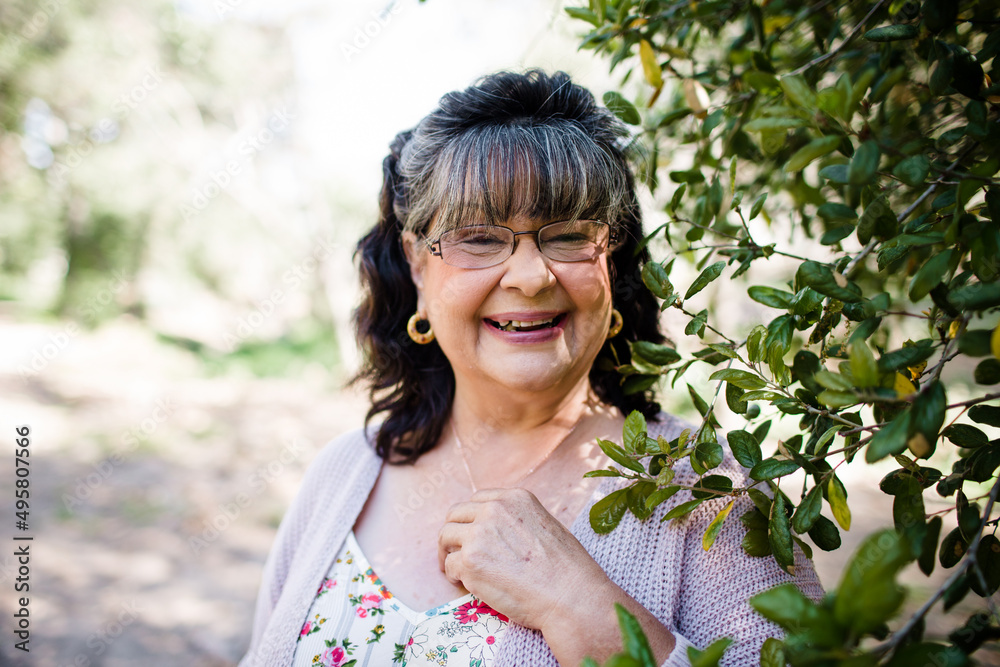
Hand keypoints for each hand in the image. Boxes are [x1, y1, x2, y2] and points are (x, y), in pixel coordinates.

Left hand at [437, 487, 611, 632]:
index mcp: (514, 498)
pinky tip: (463, 583)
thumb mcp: (545, 524)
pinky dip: (453, 575)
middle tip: (454, 550)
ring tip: (454, 568)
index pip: (478, 500)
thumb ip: (517, 520)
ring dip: (447, 552)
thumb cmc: (566, 568)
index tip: (470, 532)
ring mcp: (479, 535)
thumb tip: (499, 532)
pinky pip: (449, 565)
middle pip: (455, 514)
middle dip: (453, 533)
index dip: (471, 518)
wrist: (570, 595)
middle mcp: (493, 510)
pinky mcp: (470, 561)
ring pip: (445, 536)